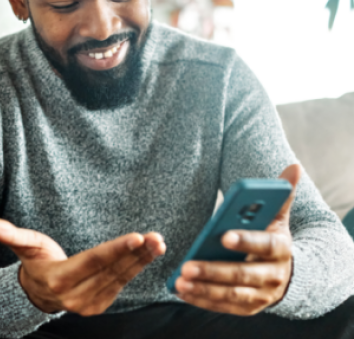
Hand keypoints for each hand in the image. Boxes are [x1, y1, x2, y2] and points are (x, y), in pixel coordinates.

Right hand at [0, 219, 165, 314]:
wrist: (38, 292)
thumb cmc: (34, 261)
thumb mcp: (23, 246)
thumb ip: (9, 234)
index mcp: (59, 279)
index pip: (93, 262)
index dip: (116, 250)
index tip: (138, 237)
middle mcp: (76, 296)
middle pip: (112, 271)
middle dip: (136, 254)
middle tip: (157, 238)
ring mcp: (89, 304)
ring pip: (121, 279)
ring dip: (142, 261)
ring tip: (159, 243)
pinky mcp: (99, 305)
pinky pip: (121, 285)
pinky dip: (137, 268)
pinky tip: (149, 253)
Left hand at [174, 164, 301, 314]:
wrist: (287, 274)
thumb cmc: (272, 237)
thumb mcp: (278, 217)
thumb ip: (281, 194)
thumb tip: (294, 167)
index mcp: (281, 249)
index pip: (264, 245)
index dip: (246, 240)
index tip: (223, 235)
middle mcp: (273, 275)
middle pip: (243, 274)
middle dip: (214, 271)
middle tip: (187, 266)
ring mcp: (261, 295)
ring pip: (231, 294)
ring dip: (204, 289)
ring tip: (180, 281)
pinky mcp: (247, 308)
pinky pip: (223, 306)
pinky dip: (201, 300)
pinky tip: (181, 291)